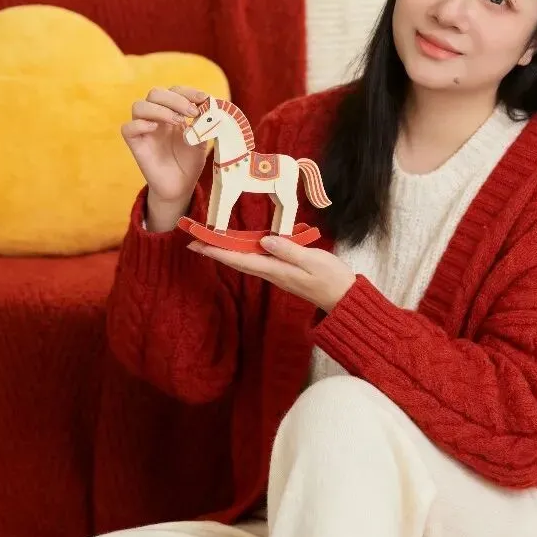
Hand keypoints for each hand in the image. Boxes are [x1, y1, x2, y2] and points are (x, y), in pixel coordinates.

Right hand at [122, 86, 210, 210]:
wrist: (181, 187)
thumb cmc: (190, 162)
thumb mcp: (201, 140)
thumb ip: (203, 124)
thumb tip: (209, 106)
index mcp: (172, 112)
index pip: (174, 91)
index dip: (188, 92)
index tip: (204, 99)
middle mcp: (156, 118)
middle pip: (155, 93)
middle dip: (175, 99)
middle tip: (192, 112)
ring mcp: (144, 130)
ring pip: (139, 106)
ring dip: (160, 109)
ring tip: (178, 122)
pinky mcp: (136, 144)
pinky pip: (128, 128)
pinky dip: (140, 124)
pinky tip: (155, 128)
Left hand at [191, 236, 356, 311]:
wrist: (343, 297)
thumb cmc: (331, 278)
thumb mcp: (313, 261)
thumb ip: (289, 250)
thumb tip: (265, 240)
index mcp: (275, 270)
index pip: (240, 259)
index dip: (217, 251)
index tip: (197, 244)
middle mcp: (271, 272)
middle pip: (237, 260)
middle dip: (215, 250)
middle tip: (193, 239)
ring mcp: (276, 272)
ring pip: (245, 260)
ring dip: (226, 250)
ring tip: (209, 240)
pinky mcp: (283, 270)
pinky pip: (257, 259)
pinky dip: (243, 251)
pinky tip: (239, 245)